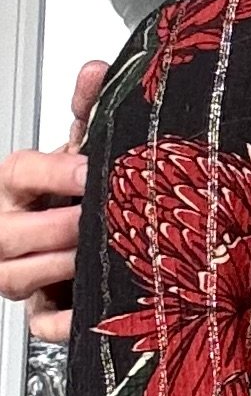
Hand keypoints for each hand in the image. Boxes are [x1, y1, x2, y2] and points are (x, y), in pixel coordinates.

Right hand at [0, 58, 104, 340]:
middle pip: (8, 231)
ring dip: (56, 267)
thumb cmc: (79, 194)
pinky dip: (62, 322)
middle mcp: (6, 228)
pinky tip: (86, 311)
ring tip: (93, 258)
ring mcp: (16, 271)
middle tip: (94, 220)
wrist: (84, 236)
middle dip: (55, 226)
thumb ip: (89, 111)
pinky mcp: (38, 309)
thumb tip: (96, 70)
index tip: (88, 170)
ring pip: (14, 276)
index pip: (17, 171)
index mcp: (15, 185)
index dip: (52, 172)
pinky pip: (39, 324)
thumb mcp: (86, 151)